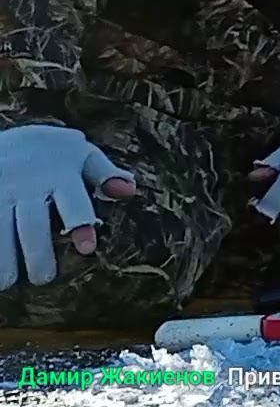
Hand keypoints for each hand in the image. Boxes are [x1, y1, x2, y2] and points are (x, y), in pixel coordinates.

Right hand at [0, 125, 135, 289]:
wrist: (3, 134)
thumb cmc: (49, 151)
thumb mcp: (78, 153)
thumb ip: (103, 173)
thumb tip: (129, 191)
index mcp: (60, 174)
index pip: (73, 201)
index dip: (80, 224)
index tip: (87, 249)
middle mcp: (28, 184)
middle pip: (33, 225)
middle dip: (38, 254)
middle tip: (44, 278)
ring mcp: (0, 190)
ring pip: (0, 228)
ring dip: (3, 258)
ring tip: (8, 282)